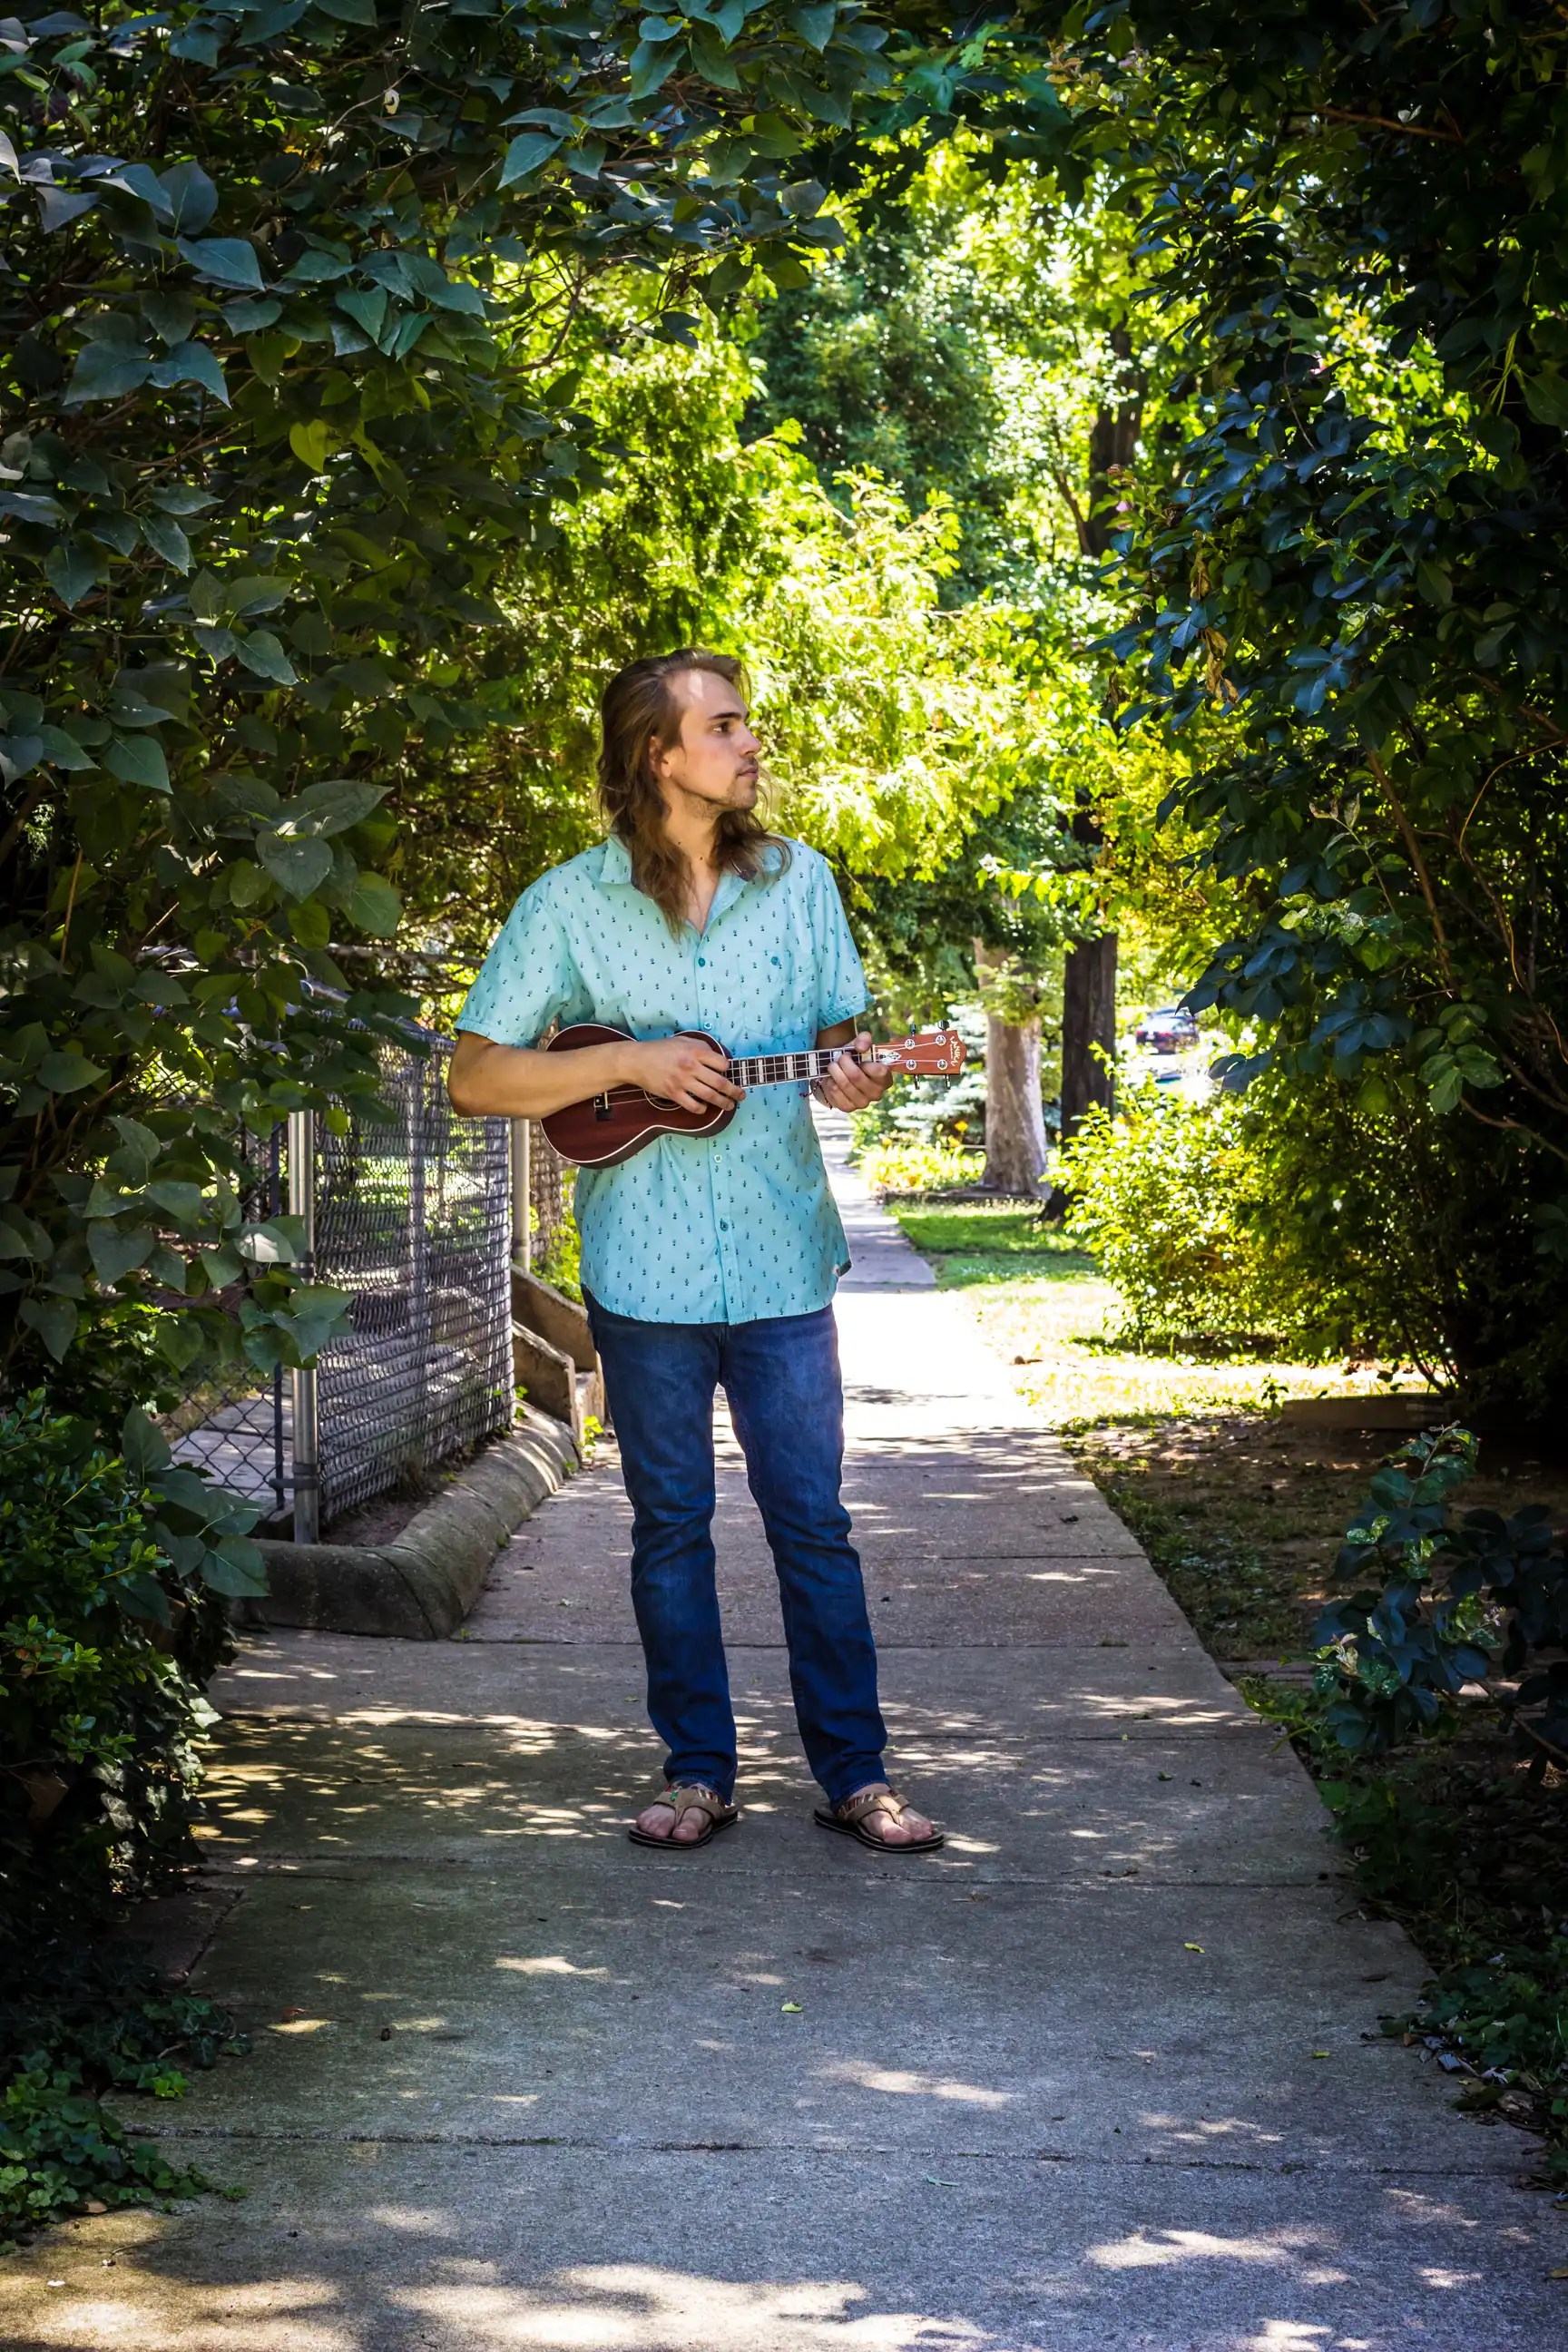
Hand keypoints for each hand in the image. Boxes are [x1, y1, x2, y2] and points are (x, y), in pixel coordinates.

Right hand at [627, 1032, 743, 1114]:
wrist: (637, 1060)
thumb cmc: (661, 1049)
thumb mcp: (683, 1041)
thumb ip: (701, 1047)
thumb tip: (717, 1059)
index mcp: (695, 1051)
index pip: (722, 1063)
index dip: (727, 1068)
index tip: (727, 1072)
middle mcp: (690, 1067)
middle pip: (720, 1082)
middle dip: (734, 1091)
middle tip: (741, 1095)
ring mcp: (682, 1082)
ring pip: (710, 1096)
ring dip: (723, 1102)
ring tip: (730, 1105)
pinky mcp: (673, 1094)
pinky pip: (693, 1105)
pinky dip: (702, 1108)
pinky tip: (705, 1106)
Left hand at [815, 1033, 890, 1113]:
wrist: (840, 1071)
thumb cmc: (854, 1058)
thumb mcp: (860, 1044)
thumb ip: (864, 1039)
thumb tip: (861, 1047)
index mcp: (885, 1078)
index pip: (880, 1072)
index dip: (866, 1062)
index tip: (858, 1055)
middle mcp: (877, 1093)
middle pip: (857, 1077)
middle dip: (844, 1063)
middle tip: (841, 1057)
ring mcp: (862, 1102)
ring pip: (844, 1084)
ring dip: (835, 1071)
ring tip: (833, 1065)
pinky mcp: (847, 1107)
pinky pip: (835, 1092)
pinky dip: (830, 1082)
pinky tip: (831, 1078)